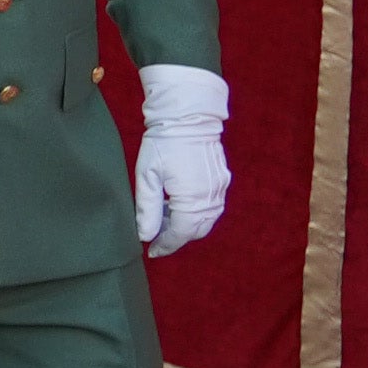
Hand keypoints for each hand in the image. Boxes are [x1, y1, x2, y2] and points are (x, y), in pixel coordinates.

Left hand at [133, 67, 230, 256]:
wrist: (188, 116)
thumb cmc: (163, 143)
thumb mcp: (147, 176)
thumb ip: (147, 208)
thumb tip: (145, 235)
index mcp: (193, 198)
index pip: (181, 233)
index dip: (166, 245)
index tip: (152, 251)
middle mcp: (211, 197)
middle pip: (196, 229)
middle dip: (177, 236)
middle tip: (156, 237)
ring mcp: (219, 188)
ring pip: (207, 219)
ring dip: (187, 225)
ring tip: (164, 220)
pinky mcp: (222, 179)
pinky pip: (212, 206)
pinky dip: (197, 212)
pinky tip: (178, 205)